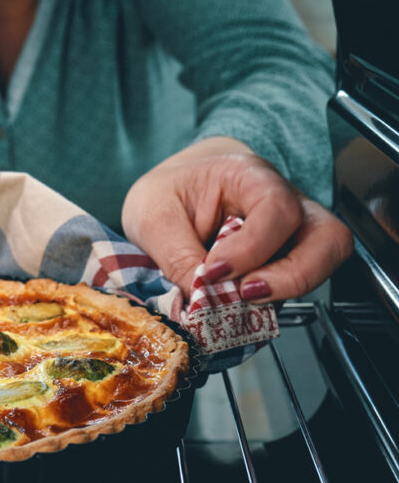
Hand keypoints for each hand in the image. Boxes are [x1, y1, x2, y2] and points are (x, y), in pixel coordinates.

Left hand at [122, 138, 351, 301]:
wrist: (172, 196)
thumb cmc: (167, 196)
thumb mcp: (153, 218)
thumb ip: (176, 257)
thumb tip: (202, 302)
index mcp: (248, 177)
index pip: (278, 208)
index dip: (252, 248)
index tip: (215, 271)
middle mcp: (284, 201)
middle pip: (328, 237)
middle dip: (291, 276)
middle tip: (245, 294)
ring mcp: (292, 234)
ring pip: (325, 262)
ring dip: (287, 291)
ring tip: (241, 302)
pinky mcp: (285, 262)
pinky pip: (299, 284)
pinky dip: (273, 301)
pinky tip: (238, 305)